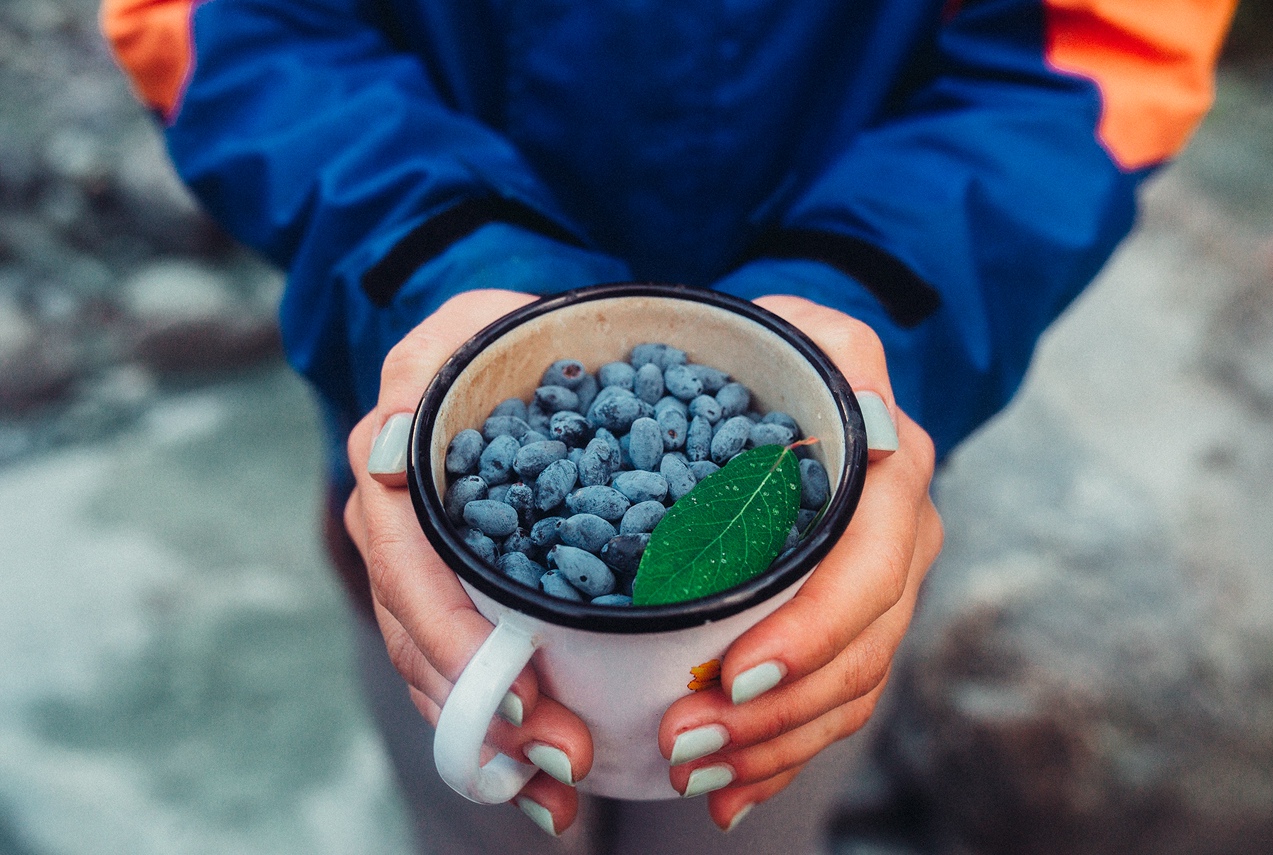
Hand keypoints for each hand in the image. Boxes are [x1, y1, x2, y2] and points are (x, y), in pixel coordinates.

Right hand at [345, 289, 592, 835]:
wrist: (498, 350)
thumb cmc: (495, 335)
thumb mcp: (468, 325)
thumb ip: (435, 362)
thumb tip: (393, 426)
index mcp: (391, 466)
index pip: (411, 569)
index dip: (457, 639)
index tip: (519, 698)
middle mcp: (393, 525)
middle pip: (422, 638)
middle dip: (485, 711)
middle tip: (561, 760)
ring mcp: (417, 563)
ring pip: (436, 668)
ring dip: (491, 737)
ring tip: (555, 790)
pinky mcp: (451, 589)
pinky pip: (458, 665)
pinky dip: (493, 721)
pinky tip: (537, 774)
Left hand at [657, 295, 942, 828]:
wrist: (807, 387)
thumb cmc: (785, 353)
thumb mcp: (798, 326)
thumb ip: (807, 335)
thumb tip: (805, 372)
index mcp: (893, 469)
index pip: (867, 566)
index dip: (812, 628)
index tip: (735, 671)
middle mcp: (903, 536)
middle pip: (861, 648)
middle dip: (778, 709)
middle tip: (689, 739)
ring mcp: (884, 589)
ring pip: (850, 692)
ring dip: (775, 744)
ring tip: (698, 772)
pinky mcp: (854, 627)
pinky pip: (833, 706)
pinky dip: (783, 754)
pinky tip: (731, 793)